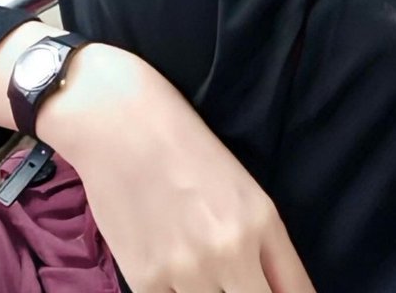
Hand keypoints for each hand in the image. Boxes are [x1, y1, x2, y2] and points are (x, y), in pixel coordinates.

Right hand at [37, 43, 315, 292]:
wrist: (122, 120)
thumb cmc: (184, 144)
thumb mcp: (241, 187)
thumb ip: (264, 244)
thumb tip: (274, 288)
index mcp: (262, 222)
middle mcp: (231, 251)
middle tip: (236, 280)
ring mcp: (188, 270)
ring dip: (207, 291)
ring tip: (193, 257)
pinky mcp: (145, 280)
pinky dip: (173, 292)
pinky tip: (167, 264)